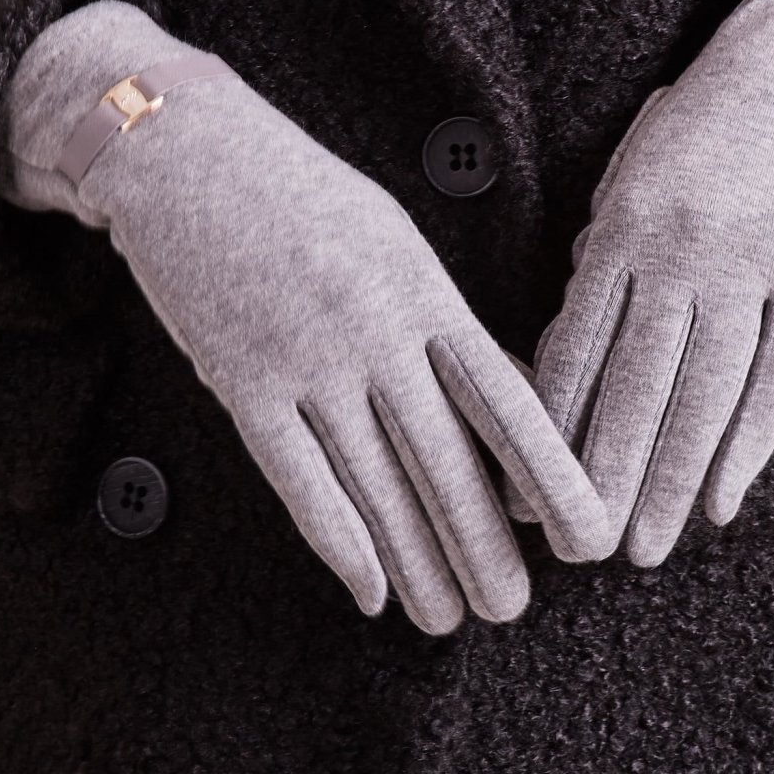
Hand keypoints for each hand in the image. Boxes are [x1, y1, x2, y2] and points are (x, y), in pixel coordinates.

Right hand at [1, 2, 608, 632]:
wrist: (188, 156)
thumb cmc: (306, 197)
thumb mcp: (396, 241)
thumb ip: (446, 319)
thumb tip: (505, 393)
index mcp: (425, 291)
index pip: (506, 398)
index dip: (550, 472)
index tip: (585, 533)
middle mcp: (375, 332)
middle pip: (444, 460)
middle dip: (484, 545)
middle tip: (511, 608)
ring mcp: (306, 360)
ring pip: (376, 485)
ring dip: (417, 562)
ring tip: (448, 617)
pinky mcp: (242, 382)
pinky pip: (297, 479)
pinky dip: (337, 542)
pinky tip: (367, 592)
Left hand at [508, 0, 773, 563]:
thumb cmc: (697, 132)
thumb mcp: (628, 177)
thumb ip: (600, 259)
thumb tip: (569, 351)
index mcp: (623, 226)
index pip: (574, 344)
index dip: (546, 425)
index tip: (522, 489)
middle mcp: (683, 249)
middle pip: (636, 382)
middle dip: (603, 474)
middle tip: (576, 551)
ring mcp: (754, 265)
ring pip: (706, 393)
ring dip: (673, 479)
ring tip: (646, 546)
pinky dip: (750, 445)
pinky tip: (724, 499)